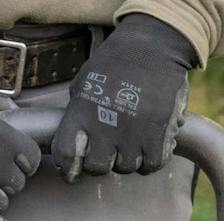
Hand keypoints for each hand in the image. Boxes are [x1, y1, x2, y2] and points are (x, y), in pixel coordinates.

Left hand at [54, 15, 197, 179]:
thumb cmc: (117, 62)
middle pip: (97, 168)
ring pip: (126, 168)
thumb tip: (73, 142)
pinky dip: (150, 158)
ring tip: (131, 137)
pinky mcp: (158, 135)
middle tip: (108, 149)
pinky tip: (149, 141)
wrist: (153, 46)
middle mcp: (106, 125)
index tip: (72, 171)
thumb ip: (78, 112)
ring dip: (128, 157)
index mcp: (83, 110)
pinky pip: (151, 165)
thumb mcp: (86, 81)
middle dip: (101, 162)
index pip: (66, 154)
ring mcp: (133, 132)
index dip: (67, 167)